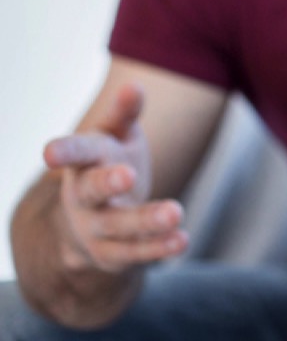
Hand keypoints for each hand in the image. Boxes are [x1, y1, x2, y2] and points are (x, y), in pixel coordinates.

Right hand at [42, 84, 186, 273]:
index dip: (63, 151)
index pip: (75, 153)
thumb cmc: (108, 164)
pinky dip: (158, 248)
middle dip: (107, 183)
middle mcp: (84, 197)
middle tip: (130, 175)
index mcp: (84, 162)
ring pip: (117, 226)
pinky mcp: (112, 254)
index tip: (50, 152)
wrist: (87, 223)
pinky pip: (134, 254)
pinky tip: (182, 240)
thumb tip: (134, 86)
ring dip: (146, 220)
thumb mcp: (117, 136)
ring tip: (175, 211)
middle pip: (91, 192)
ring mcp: (95, 228)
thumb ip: (125, 114)